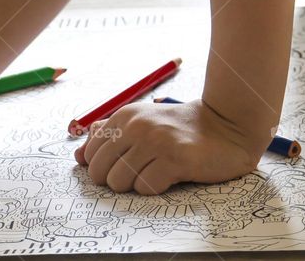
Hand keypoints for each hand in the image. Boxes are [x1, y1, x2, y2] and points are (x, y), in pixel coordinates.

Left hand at [74, 99, 268, 194]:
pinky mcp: (175, 160)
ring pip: (119, 182)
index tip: (123, 165)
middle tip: (138, 173)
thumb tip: (79, 156)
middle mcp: (136, 126)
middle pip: (99, 170)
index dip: (103, 167)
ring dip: (135, 185)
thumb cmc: (179, 129)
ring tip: (154, 173)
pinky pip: (145, 188)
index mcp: (125, 116)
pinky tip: (169, 176)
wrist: (225, 126)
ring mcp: (155, 142)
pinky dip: (155, 188)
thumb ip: (110, 135)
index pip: (90, 153)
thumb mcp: (142, 122)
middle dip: (114, 180)